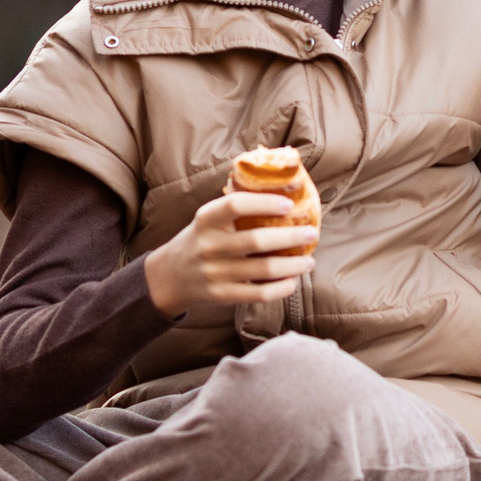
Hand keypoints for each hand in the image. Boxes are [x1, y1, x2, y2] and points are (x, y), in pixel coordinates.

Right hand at [142, 192, 318, 315]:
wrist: (169, 277)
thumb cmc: (200, 240)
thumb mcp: (207, 219)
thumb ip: (234, 206)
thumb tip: (279, 185)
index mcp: (206, 220)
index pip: (235, 205)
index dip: (264, 203)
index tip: (289, 203)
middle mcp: (209, 246)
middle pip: (257, 241)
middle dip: (291, 237)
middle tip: (311, 233)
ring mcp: (215, 273)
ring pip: (264, 270)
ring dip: (293, 265)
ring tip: (309, 261)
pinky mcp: (222, 295)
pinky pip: (259, 294)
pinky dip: (281, 288)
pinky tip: (293, 281)